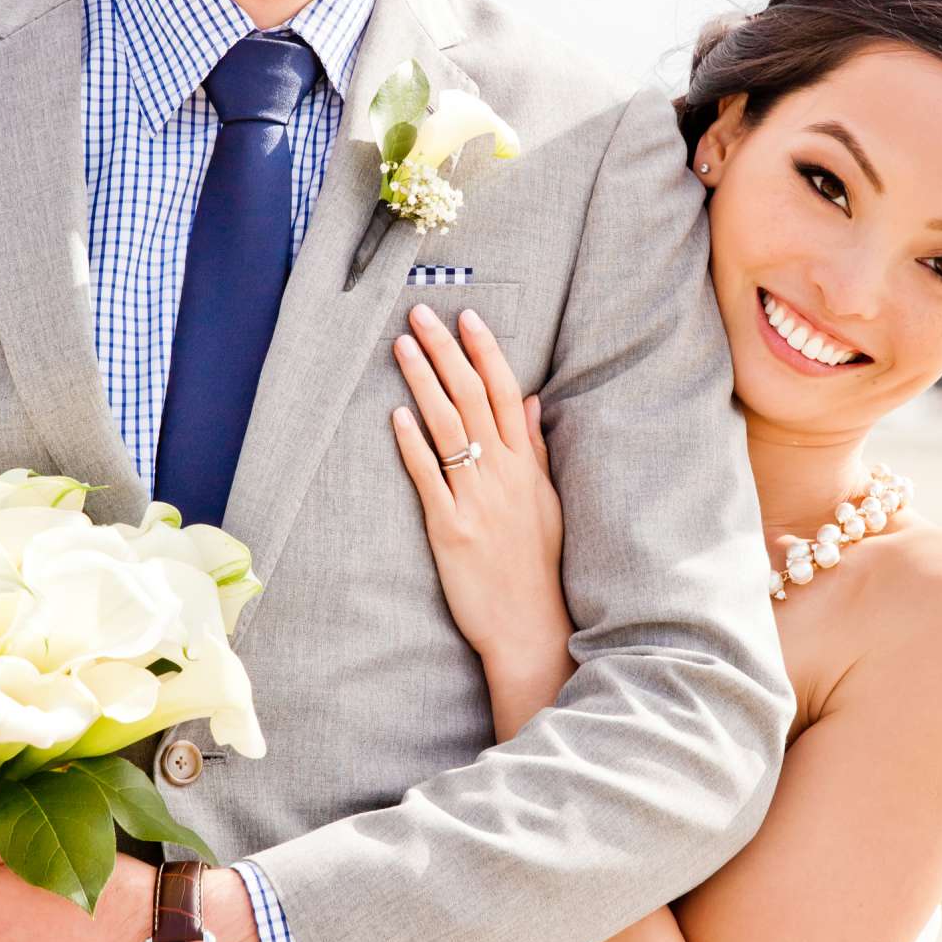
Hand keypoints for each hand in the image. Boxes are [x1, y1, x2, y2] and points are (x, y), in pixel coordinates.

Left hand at [392, 304, 573, 721]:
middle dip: (447, 352)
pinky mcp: (451, 530)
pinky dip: (414, 445)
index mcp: (526, 466)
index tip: (467, 317)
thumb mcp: (545, 501)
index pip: (507, 393)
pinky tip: (396, 416)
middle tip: (421, 315)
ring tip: (402, 347)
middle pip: (474, 399)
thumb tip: (531, 398)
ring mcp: (477, 501)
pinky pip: (430, 478)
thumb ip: (534, 448)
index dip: (486, 351)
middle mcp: (503, 475)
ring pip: (450, 428)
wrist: (530, 626)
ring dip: (424, 383)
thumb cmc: (537, 565)